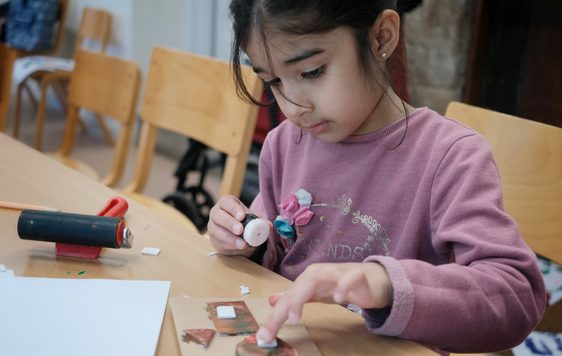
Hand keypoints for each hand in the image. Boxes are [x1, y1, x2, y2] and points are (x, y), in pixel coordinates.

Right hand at [207, 195, 254, 255]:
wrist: (236, 233)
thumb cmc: (244, 220)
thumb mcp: (252, 218)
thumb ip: (260, 221)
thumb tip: (269, 226)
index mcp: (225, 203)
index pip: (226, 203)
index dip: (233, 209)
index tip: (242, 216)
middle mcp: (216, 213)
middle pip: (218, 216)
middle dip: (230, 223)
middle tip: (240, 230)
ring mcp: (212, 227)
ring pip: (218, 232)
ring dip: (231, 239)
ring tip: (243, 244)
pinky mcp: (214, 240)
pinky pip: (220, 243)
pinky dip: (231, 246)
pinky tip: (239, 248)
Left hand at [257, 262, 392, 342]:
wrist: (372, 278)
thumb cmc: (340, 285)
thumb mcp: (314, 293)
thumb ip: (294, 297)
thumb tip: (272, 301)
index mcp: (309, 278)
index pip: (289, 296)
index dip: (275, 315)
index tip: (265, 335)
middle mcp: (320, 274)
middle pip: (300, 285)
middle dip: (286, 305)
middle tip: (277, 326)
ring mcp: (339, 274)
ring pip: (317, 279)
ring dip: (304, 294)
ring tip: (294, 316)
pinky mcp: (358, 277)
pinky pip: (351, 278)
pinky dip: (343, 285)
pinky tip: (339, 298)